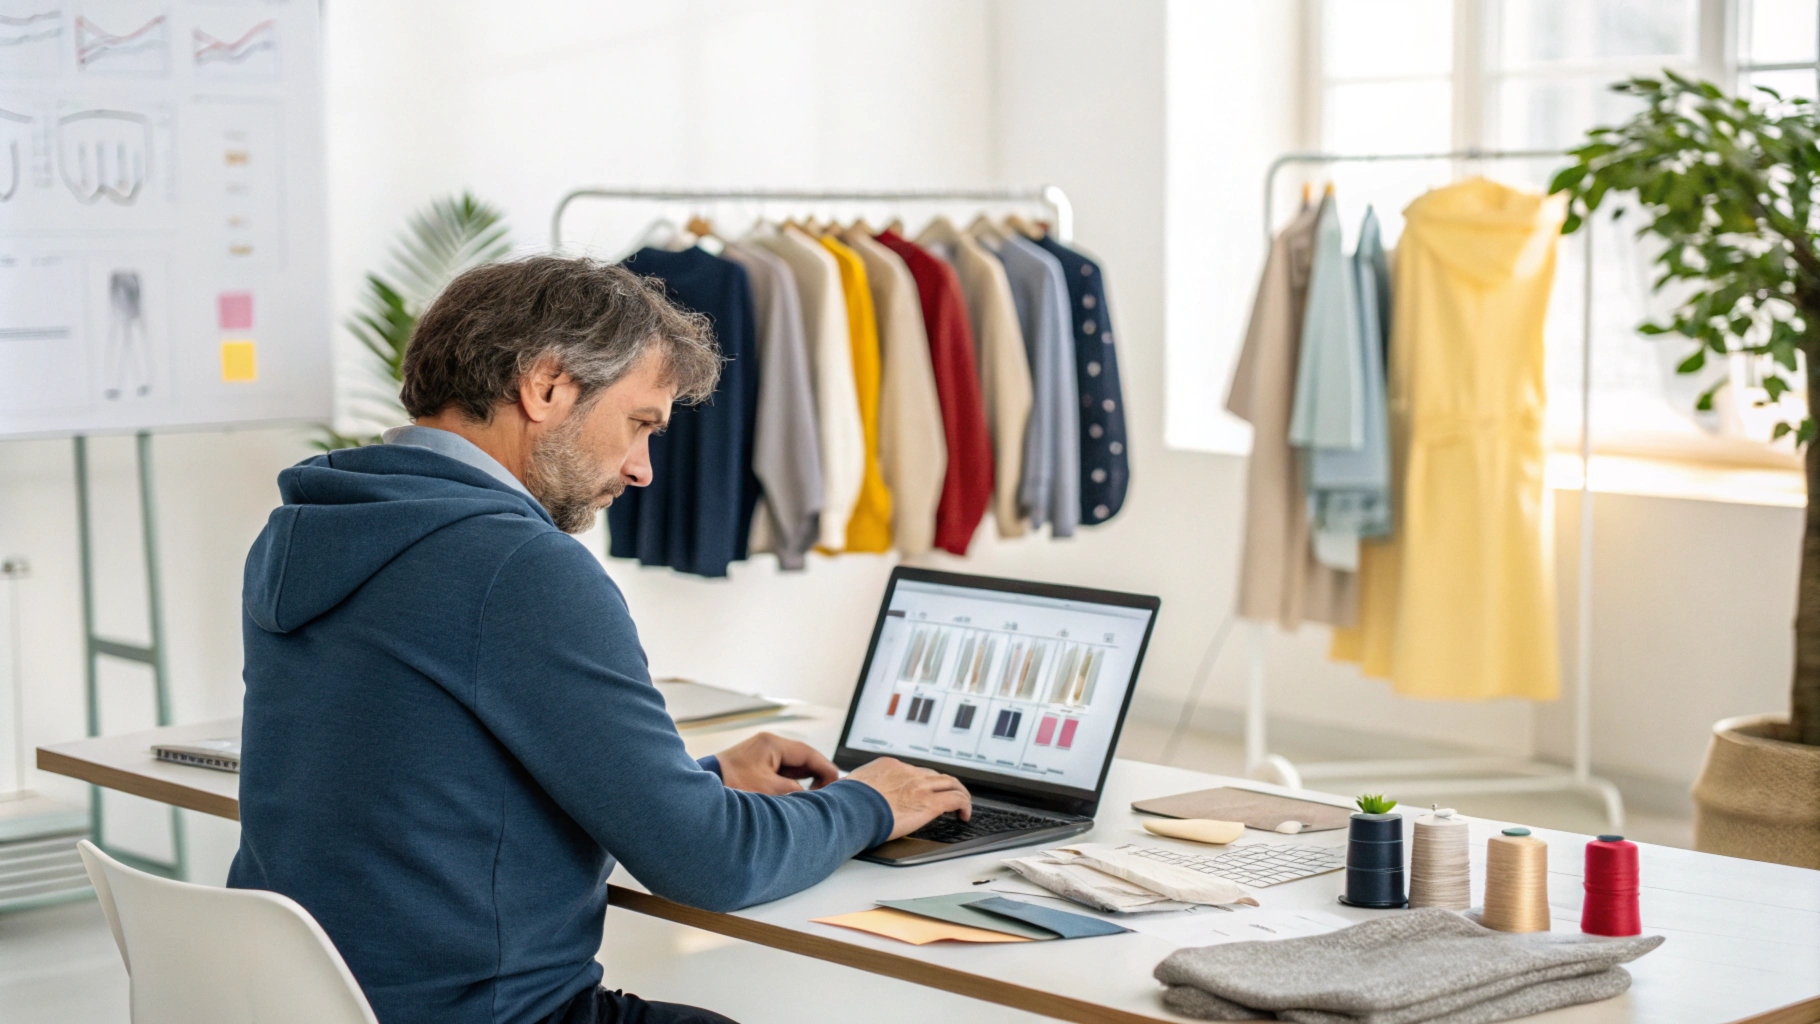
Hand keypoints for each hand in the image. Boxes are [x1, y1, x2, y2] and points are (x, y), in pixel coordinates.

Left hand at [714, 732, 839, 794]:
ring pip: (791, 766)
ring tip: (811, 799)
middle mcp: (767, 745)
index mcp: (772, 744)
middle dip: (816, 776)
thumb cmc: (730, 786)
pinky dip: (789, 783)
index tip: (837, 785)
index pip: (809, 754)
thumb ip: (795, 791)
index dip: (826, 770)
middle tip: (826, 795)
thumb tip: (811, 796)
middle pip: (802, 758)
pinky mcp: (754, 766)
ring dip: (802, 781)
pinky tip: (793, 797)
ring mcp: (760, 754)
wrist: (699, 794)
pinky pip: (780, 772)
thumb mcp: (768, 790)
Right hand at [844, 757, 971, 839]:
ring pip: (951, 783)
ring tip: (963, 804)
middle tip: (949, 795)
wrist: (850, 811)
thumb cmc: (846, 804)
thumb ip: (861, 790)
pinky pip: (956, 800)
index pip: (913, 771)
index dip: (923, 782)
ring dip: (960, 793)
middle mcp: (907, 772)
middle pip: (935, 775)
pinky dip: (964, 805)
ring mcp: (920, 786)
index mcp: (889, 766)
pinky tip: (964, 815)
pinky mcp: (929, 803)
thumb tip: (853, 798)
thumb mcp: (852, 788)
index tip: (924, 791)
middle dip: (944, 785)